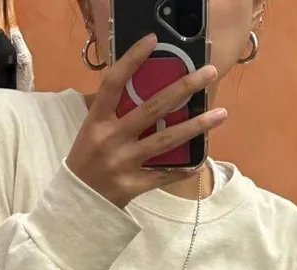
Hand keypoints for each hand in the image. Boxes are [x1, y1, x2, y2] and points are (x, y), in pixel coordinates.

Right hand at [66, 35, 225, 209]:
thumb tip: (145, 89)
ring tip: (220, 114)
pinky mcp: (132, 186)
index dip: (132, 60)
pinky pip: (163, 175)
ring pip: (165, 141)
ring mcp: (123, 163)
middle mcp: (110, 139)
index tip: (153, 40)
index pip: (113, 83)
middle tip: (208, 73)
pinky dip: (183, 169)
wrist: (75, 202)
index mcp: (97, 121)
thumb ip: (113, 113)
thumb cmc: (86, 160)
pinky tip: (201, 160)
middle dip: (183, 88)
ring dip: (195, 127)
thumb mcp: (91, 131)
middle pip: (151, 109)